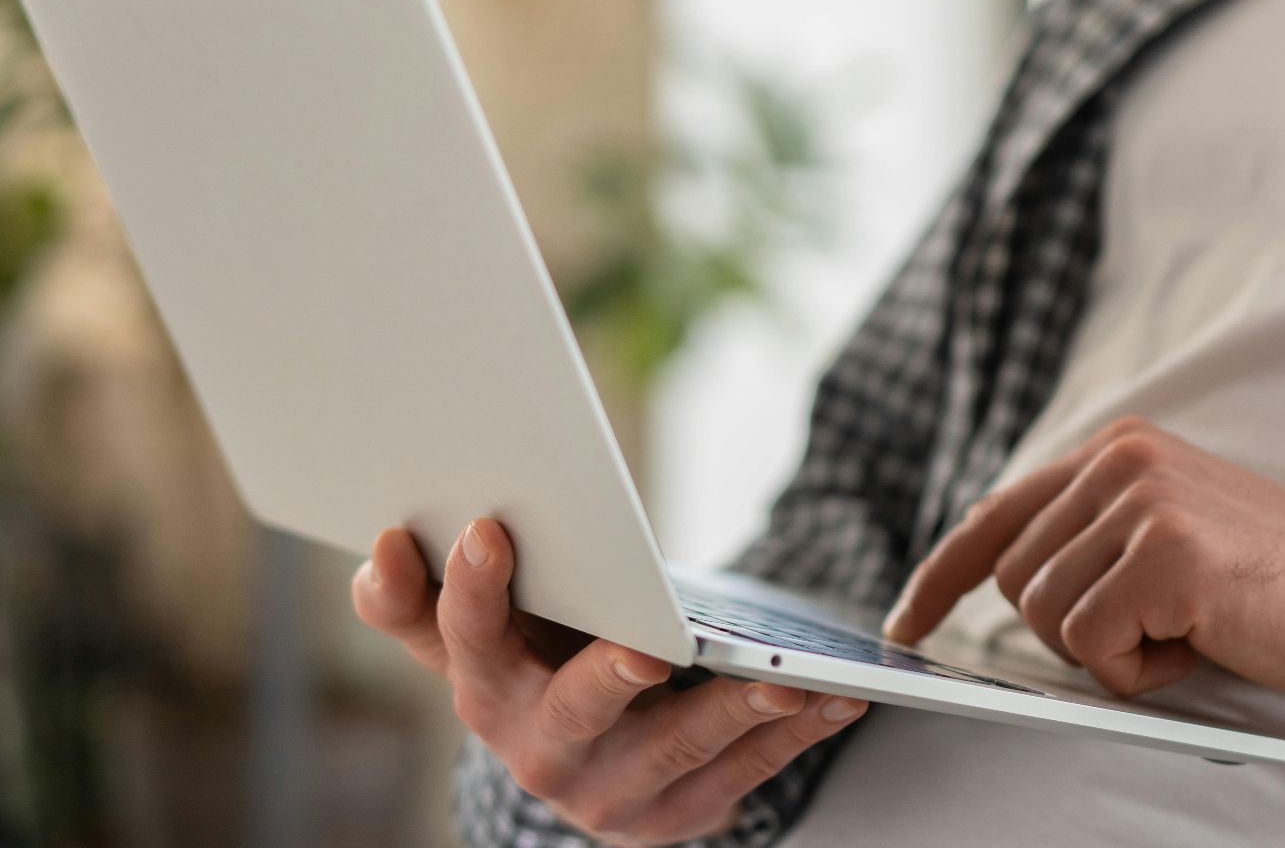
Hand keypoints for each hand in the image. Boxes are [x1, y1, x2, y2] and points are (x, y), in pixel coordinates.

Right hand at [352, 518, 867, 846]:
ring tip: (783, 679)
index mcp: (484, 689)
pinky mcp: (678, 817)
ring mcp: (611, 793)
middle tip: (647, 650)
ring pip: (679, 748)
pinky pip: (747, 772)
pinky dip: (795, 734)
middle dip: (610, 678)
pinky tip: (838, 699)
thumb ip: (426, 599)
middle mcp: (539, 750)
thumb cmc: (540, 664)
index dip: (470, 591)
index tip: (487, 530)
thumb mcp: (482, 634)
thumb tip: (383, 546)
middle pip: (574, 709)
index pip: (462, 638)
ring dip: (735, 713)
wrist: (592, 763)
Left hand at [884, 417, 1284, 704]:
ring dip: (1113, 651)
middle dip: (1073, 630)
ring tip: (1191, 628)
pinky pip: (1091, 645)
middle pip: (1012, 580)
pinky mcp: (1165, 551)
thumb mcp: (1170, 537)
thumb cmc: (1279, 590)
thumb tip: (998, 583)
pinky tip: (1203, 641)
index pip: (995, 513)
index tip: (905, 624)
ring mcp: (1142, 499)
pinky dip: (1140, 670)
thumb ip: (1093, 539)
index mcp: (1120, 449)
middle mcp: (1121, 458)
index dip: (938, 576)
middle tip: (1162, 629)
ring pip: (1043, 616)